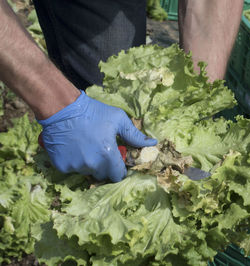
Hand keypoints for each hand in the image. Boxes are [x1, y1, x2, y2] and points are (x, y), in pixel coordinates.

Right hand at [37, 91, 156, 181]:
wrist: (62, 108)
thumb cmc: (93, 112)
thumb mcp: (118, 119)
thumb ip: (135, 135)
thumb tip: (152, 143)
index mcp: (107, 154)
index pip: (118, 175)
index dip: (119, 169)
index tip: (117, 161)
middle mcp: (91, 164)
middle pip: (103, 174)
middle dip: (104, 165)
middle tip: (100, 149)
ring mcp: (75, 166)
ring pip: (87, 171)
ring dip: (89, 163)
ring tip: (85, 146)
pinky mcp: (61, 166)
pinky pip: (72, 169)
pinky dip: (74, 161)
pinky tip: (73, 147)